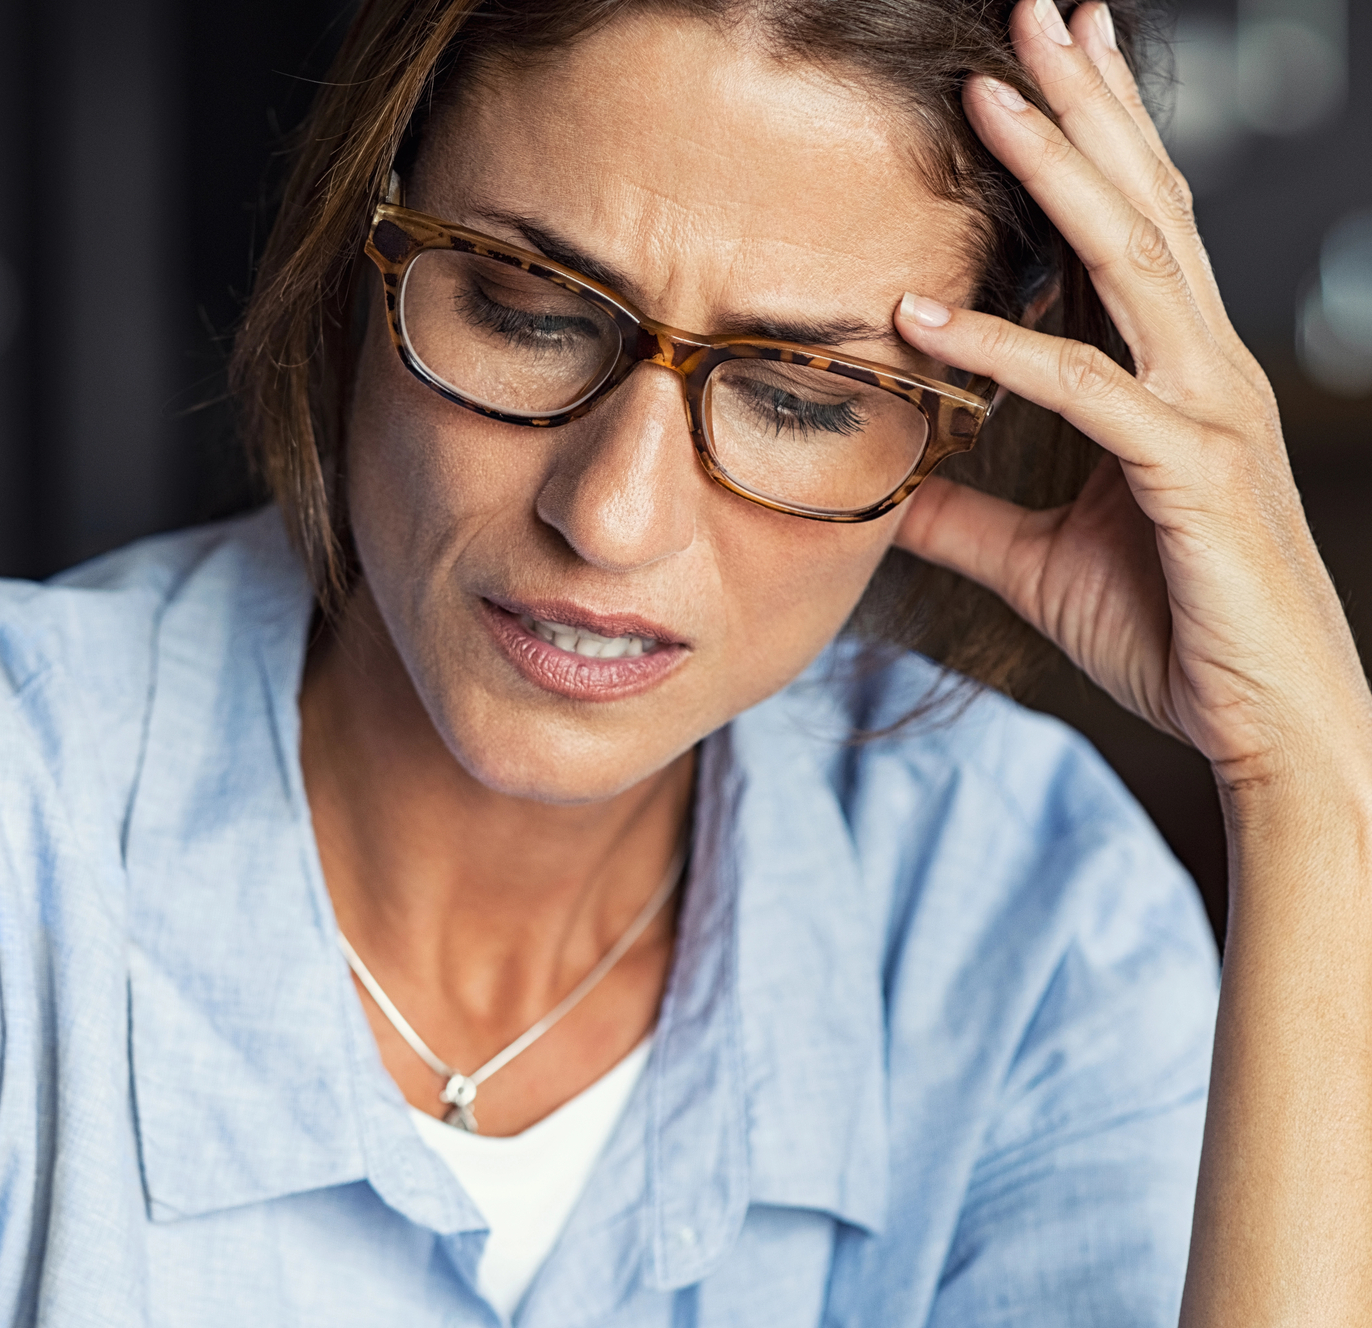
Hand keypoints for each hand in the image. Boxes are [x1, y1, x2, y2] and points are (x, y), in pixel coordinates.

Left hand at [890, 0, 1371, 790]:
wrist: (1263, 727)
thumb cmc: (1173, 632)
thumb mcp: (1040, 559)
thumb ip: (968, 515)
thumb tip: (888, 491)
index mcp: (1176, 373)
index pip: (1134, 229)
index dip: (1092, 138)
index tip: (1042, 60)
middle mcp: (1203, 368)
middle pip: (1141, 206)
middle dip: (1085, 104)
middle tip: (1031, 13)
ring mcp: (1207, 410)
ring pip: (1131, 262)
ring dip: (1056, 171)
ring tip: (987, 93)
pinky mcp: (1191, 470)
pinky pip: (1087, 390)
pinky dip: (1001, 348)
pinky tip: (920, 313)